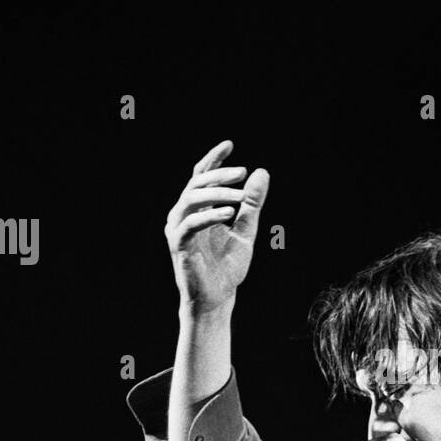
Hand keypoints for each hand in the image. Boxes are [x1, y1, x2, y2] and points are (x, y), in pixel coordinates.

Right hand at [164, 139, 269, 311]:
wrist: (218, 296)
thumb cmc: (228, 265)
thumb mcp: (246, 229)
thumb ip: (252, 203)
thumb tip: (261, 172)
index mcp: (199, 208)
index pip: (202, 176)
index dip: (214, 158)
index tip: (229, 144)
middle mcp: (184, 214)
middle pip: (198, 183)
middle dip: (220, 174)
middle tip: (242, 171)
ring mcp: (179, 228)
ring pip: (192, 199)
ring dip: (217, 193)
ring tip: (239, 196)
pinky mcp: (178, 244)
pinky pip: (190, 224)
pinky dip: (209, 215)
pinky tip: (229, 213)